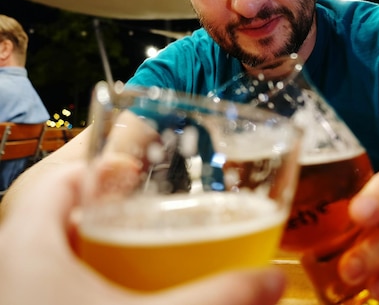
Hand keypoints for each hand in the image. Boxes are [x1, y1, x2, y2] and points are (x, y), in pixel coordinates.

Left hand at [0, 163, 285, 304]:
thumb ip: (217, 296)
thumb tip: (273, 283)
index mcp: (27, 244)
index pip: (62, 180)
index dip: (104, 167)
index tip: (140, 171)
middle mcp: (14, 267)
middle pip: (66, 217)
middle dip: (115, 212)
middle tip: (154, 213)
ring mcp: (21, 296)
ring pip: (63, 258)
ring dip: (108, 251)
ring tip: (148, 256)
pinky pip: (60, 290)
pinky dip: (97, 284)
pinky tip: (132, 297)